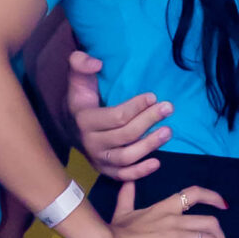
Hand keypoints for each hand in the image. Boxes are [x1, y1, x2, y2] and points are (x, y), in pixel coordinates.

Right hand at [68, 50, 170, 184]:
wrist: (70, 128)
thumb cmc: (81, 101)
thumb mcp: (78, 80)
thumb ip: (80, 64)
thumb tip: (96, 62)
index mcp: (84, 120)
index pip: (116, 117)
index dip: (137, 107)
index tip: (154, 96)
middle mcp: (90, 142)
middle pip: (126, 135)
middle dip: (149, 120)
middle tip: (168, 108)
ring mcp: (98, 159)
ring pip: (127, 157)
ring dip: (150, 146)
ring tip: (168, 131)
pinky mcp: (106, 171)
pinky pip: (124, 176)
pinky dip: (140, 172)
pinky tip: (157, 163)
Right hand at [91, 181, 228, 237]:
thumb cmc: (113, 231)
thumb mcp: (122, 210)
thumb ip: (128, 196)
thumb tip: (127, 182)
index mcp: (165, 208)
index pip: (195, 193)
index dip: (214, 197)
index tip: (224, 205)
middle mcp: (175, 220)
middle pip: (211, 222)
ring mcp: (175, 237)